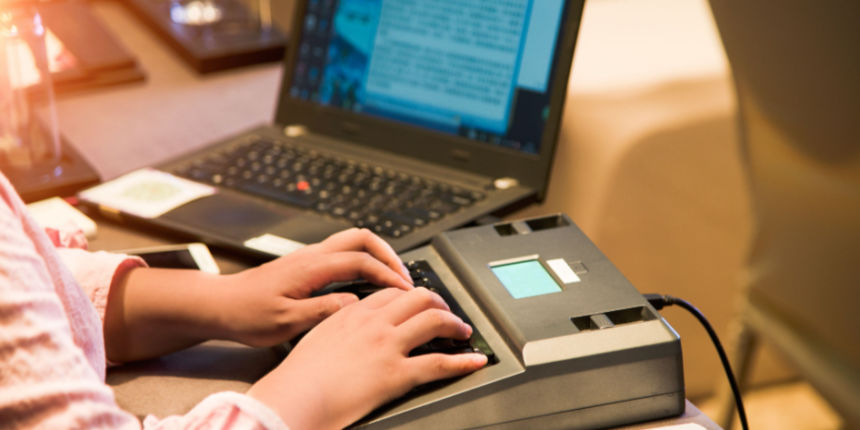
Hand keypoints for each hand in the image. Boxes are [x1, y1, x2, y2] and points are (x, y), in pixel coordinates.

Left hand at [216, 228, 413, 346]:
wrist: (220, 305)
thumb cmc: (246, 314)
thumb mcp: (285, 321)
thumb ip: (322, 311)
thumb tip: (356, 304)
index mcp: (310, 267)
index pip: (360, 261)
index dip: (387, 274)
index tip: (404, 290)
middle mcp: (312, 256)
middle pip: (362, 238)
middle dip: (389, 255)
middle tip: (405, 278)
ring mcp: (309, 256)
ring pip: (353, 241)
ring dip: (377, 255)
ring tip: (391, 278)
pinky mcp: (305, 264)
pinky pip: (342, 252)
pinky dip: (362, 260)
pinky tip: (366, 281)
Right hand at [246, 287, 488, 429]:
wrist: (294, 397)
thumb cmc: (298, 377)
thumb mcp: (315, 338)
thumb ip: (336, 327)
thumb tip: (346, 327)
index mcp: (352, 314)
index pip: (391, 293)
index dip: (409, 294)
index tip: (416, 301)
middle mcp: (374, 324)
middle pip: (418, 298)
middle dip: (438, 302)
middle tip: (445, 311)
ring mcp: (388, 346)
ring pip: (434, 321)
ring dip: (454, 323)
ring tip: (463, 330)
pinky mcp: (397, 374)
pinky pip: (440, 363)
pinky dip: (463, 362)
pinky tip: (475, 361)